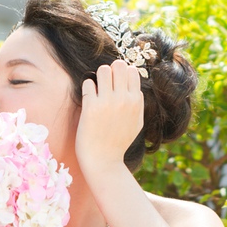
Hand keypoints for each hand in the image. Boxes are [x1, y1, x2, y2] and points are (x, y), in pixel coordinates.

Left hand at [75, 60, 143, 176]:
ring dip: (98, 76)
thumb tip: (134, 85)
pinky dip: (88, 87)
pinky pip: (88, 83)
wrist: (103, 161)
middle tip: (106, 82)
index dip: (123, 74)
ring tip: (97, 88)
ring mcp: (107, 102)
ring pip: (103, 70)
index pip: (132, 71)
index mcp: (136, 102)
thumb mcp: (137, 122)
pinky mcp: (91, 106)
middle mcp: (124, 99)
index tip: (117, 83)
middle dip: (111, 71)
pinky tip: (89, 98)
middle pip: (118, 65)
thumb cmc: (119, 142)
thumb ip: (137, 103)